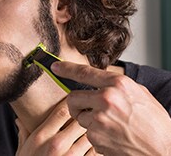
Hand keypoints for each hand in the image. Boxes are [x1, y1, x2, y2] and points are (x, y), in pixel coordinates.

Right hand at [16, 98, 99, 155]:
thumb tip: (20, 120)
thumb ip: (24, 133)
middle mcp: (57, 145)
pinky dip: (97, 148)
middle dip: (85, 117)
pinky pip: (96, 153)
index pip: (62, 110)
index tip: (74, 102)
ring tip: (94, 129)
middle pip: (80, 120)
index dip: (70, 103)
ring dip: (93, 132)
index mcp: (41, 136)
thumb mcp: (22, 150)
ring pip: (91, 135)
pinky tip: (94, 146)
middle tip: (87, 114)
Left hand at [51, 61, 170, 154]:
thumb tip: (99, 81)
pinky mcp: (96, 137)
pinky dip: (96, 134)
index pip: (84, 73)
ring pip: (79, 117)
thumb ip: (116, 86)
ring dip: (89, 120)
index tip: (55, 67)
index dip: (66, 69)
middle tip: (86, 108)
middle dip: (76, 104)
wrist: (164, 151)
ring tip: (110, 125)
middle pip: (72, 98)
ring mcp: (99, 120)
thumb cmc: (155, 123)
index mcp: (118, 85)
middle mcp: (106, 99)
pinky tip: (112, 136)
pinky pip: (87, 132)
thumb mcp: (140, 94)